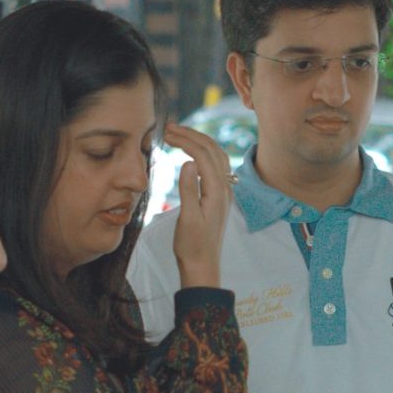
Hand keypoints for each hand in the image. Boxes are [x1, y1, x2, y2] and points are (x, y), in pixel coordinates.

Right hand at [165, 122, 234, 291]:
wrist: (203, 264)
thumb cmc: (192, 245)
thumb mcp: (187, 219)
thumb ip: (188, 189)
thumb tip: (188, 162)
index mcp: (217, 191)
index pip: (203, 154)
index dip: (185, 140)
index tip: (167, 133)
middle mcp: (225, 187)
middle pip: (212, 150)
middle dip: (192, 135)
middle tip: (170, 128)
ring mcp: (224, 190)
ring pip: (216, 155)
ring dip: (199, 141)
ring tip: (179, 134)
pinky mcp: (219, 195)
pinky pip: (216, 165)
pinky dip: (204, 152)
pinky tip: (192, 152)